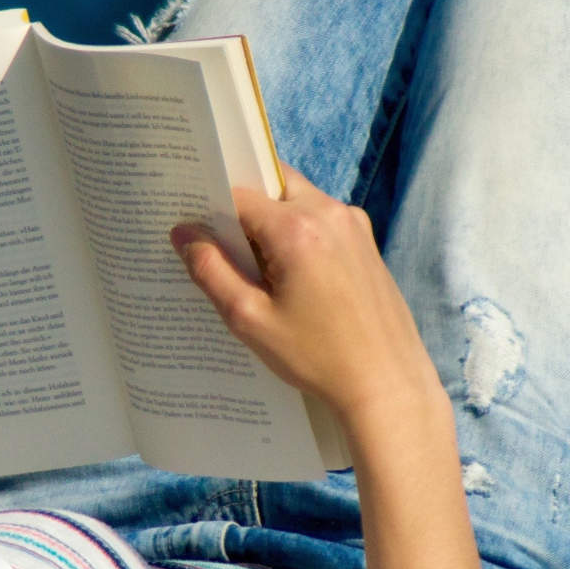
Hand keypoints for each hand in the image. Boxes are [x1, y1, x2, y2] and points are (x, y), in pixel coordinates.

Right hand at [171, 165, 438, 423]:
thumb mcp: (250, 319)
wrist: (386, 382)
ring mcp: (354, 224)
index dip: (212, 209)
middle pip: (271, 186)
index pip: (238, 194)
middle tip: (226, 247)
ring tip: (258, 269)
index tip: (196, 232)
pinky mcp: (366, 241)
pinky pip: (321, 220)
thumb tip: (183, 233)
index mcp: (297, 228)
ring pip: (298, 200)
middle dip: (245, 209)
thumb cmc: (317, 356)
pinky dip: (298, 234)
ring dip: (273, 222)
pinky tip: (291, 278)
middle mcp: (329, 213)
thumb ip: (210, 271)